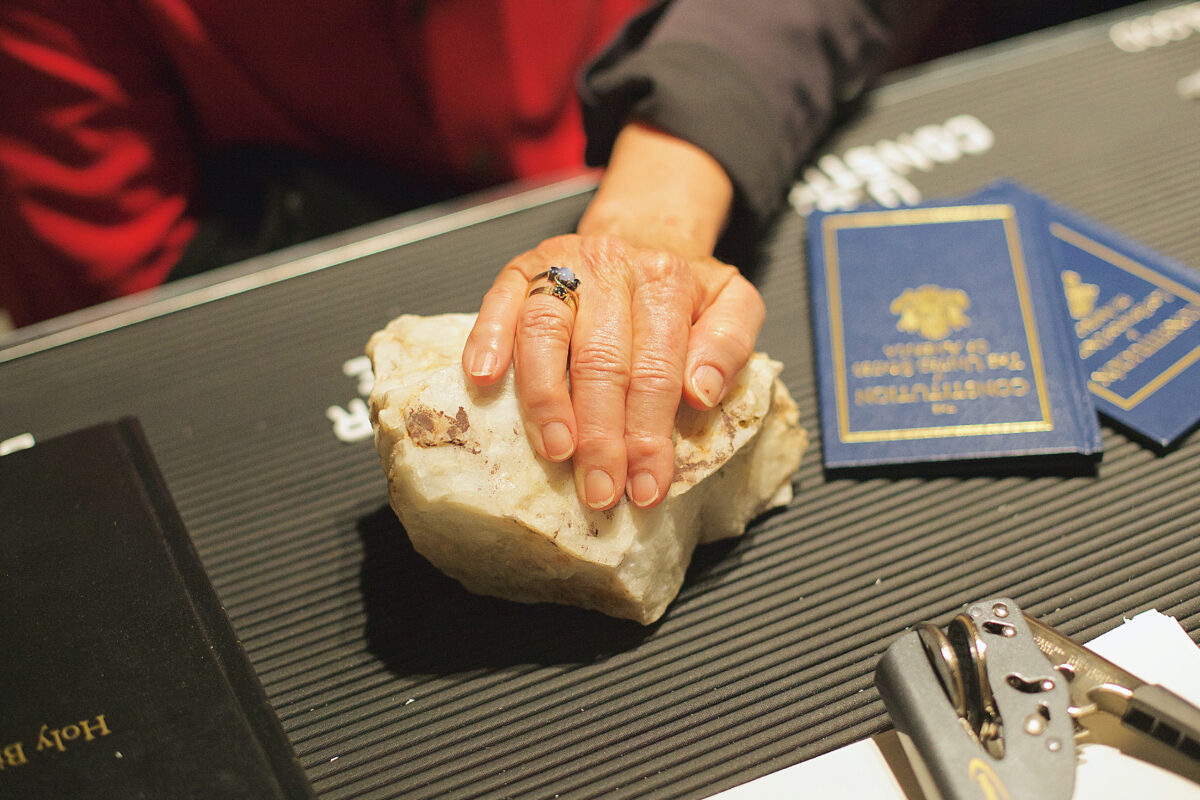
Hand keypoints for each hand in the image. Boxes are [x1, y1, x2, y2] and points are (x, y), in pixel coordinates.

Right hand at [462, 232, 763, 510]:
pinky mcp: (521, 268)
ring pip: (546, 333)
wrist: (644, 233)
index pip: (657, 368)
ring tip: (555, 451)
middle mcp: (611, 269)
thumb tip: (701, 391)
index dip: (649, 433)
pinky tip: (484, 377)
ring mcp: (562, 265)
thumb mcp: (733, 304)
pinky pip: (500, 300)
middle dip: (600, 435)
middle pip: (601, 360)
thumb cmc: (684, 288)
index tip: (646, 486)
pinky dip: (487, 338)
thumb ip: (729, 344)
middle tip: (599, 489)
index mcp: (666, 281)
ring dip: (546, 399)